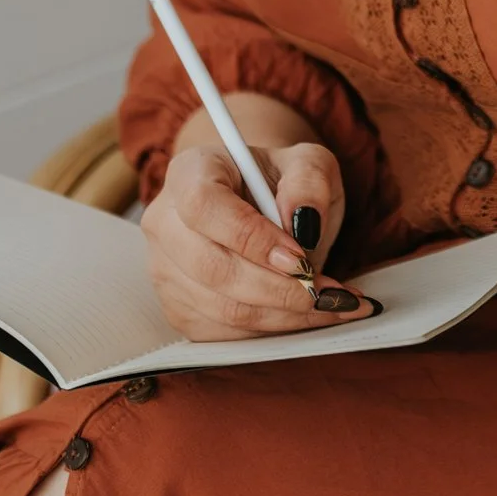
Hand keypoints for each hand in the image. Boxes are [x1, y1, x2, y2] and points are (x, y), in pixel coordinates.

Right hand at [141, 141, 380, 340]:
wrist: (262, 203)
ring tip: (331, 303)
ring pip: (221, 308)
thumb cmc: (281, 181)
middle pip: (211, 267)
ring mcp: (165, 269)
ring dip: (283, 314)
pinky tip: (307, 314)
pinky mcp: (178, 308)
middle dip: (278, 288)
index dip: (251, 238)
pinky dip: (271, 330)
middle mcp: (165, 221)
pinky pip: (223, 333)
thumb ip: (310, 182)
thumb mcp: (308, 162)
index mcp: (189, 172)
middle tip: (327, 291)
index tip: (299, 256)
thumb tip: (304, 222)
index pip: (204, 206)